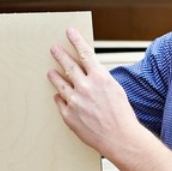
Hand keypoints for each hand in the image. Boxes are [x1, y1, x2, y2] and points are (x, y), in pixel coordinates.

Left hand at [48, 27, 141, 159]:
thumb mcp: (115, 89)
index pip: (85, 53)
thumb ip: (100, 80)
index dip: (76, 41)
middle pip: (68, 66)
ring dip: (55, 76)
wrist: (119, 138)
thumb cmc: (121, 115)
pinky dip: (60, 98)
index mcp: (100, 77)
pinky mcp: (68, 115)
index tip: (69, 32)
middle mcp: (85, 87)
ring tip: (50, 72)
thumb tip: (89, 73)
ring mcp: (74, 101)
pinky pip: (60, 102)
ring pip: (60, 84)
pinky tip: (58, 96)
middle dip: (60, 55)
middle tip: (54, 49)